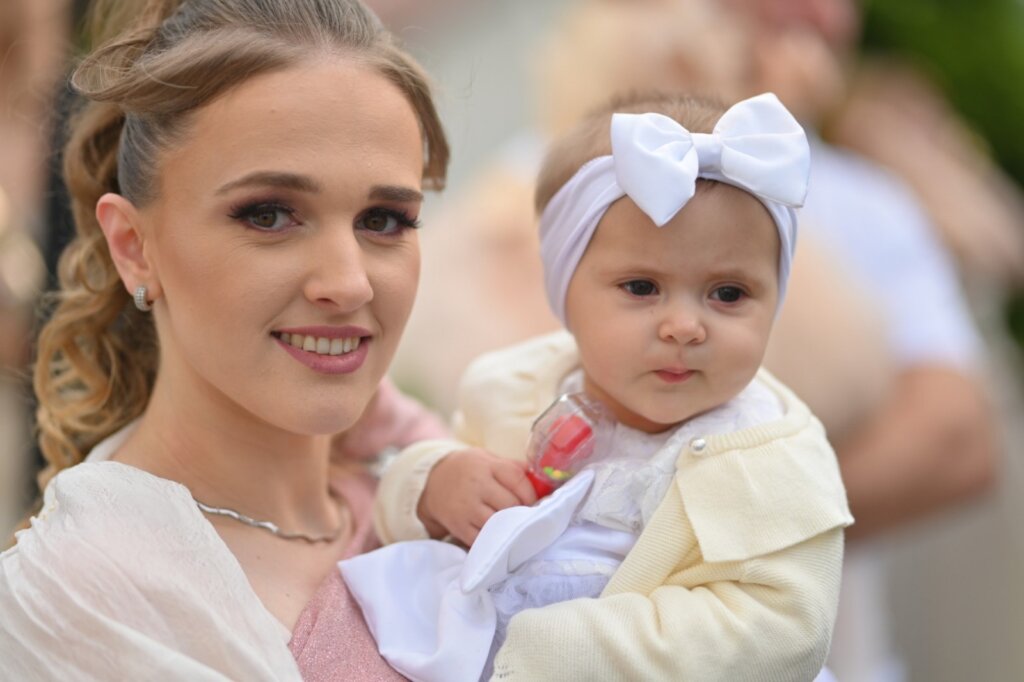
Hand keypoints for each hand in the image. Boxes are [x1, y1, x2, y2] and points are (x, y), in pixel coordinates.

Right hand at [417, 448, 537, 544]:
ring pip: (499, 523)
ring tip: (517, 528)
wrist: (432, 482)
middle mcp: (477, 485)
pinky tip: (501, 537)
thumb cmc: (469, 470)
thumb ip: (513, 468)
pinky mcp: (459, 526)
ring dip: (511, 527)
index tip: (536, 502)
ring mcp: (467, 507)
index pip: (517, 480)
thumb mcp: (488, 459)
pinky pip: (483, 538)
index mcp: (487, 466)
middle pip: (510, 504)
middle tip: (529, 517)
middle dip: (523, 512)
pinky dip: (495, 540)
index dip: (532, 494)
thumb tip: (544, 479)